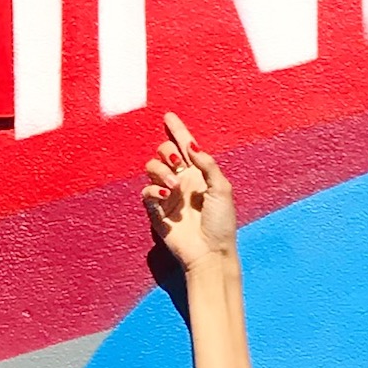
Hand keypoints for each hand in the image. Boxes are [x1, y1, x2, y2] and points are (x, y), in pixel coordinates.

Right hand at [141, 112, 236, 269]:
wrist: (210, 252)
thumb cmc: (221, 223)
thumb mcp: (222, 188)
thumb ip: (208, 164)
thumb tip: (191, 145)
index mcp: (198, 174)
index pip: (185, 146)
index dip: (177, 130)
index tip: (168, 116)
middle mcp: (181, 181)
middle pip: (164, 153)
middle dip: (166, 151)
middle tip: (177, 161)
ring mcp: (167, 196)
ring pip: (151, 169)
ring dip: (161, 172)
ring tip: (173, 187)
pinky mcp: (157, 212)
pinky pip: (146, 193)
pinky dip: (152, 191)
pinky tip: (164, 196)